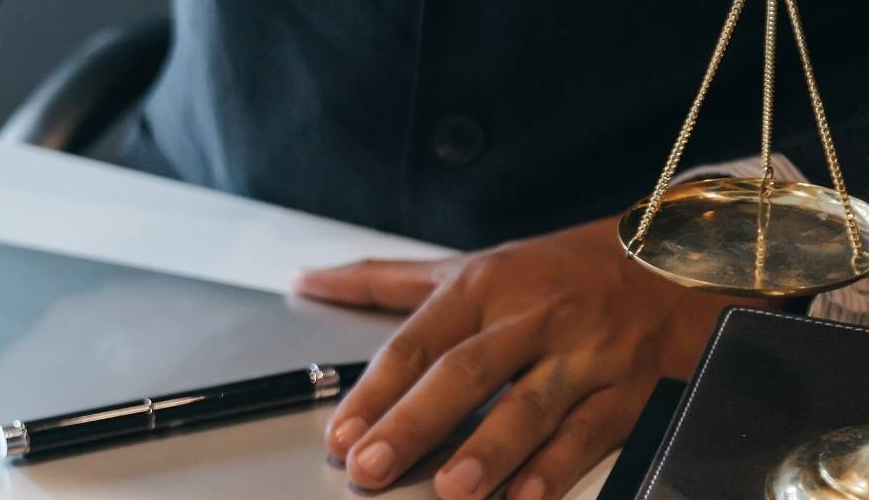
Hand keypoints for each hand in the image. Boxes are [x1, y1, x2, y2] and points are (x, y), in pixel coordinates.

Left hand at [295, 216, 770, 499]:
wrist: (674, 258)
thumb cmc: (555, 270)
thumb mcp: (469, 265)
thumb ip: (384, 280)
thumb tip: (307, 279)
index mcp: (482, 286)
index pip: (417, 343)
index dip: (376, 391)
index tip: (341, 433)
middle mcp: (530, 317)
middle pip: (464, 373)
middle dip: (414, 423)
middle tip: (371, 467)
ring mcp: (583, 353)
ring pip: (530, 404)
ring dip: (488, 450)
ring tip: (451, 490)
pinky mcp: (629, 387)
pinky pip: (590, 431)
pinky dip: (558, 467)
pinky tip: (527, 497)